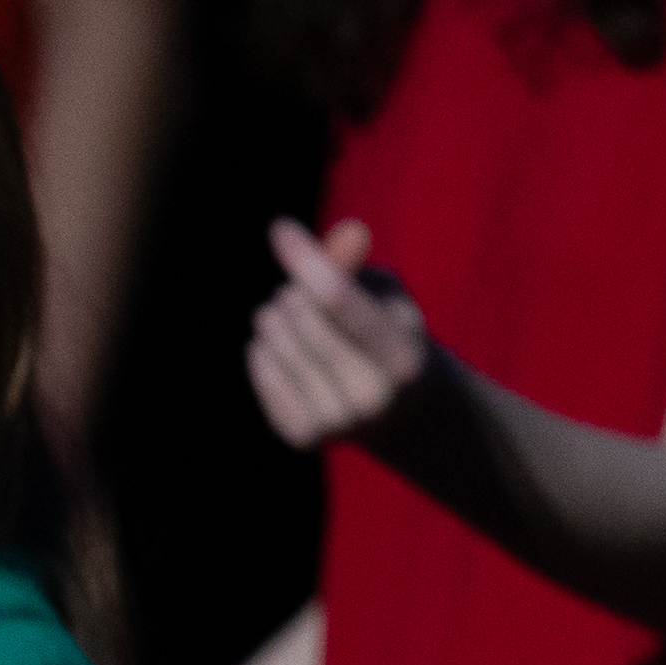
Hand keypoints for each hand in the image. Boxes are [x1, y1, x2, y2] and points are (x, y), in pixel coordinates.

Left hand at [243, 218, 434, 455]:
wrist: (399, 411)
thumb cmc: (387, 334)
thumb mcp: (384, 294)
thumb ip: (355, 264)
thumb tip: (334, 234)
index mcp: (403, 357)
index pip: (342, 301)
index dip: (308, 262)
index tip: (280, 228)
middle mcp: (371, 397)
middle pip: (303, 319)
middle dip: (295, 293)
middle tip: (302, 294)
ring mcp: (336, 424)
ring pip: (276, 344)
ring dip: (274, 318)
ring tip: (291, 317)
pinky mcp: (303, 437)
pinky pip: (262, 374)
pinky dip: (263, 352)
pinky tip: (278, 347)